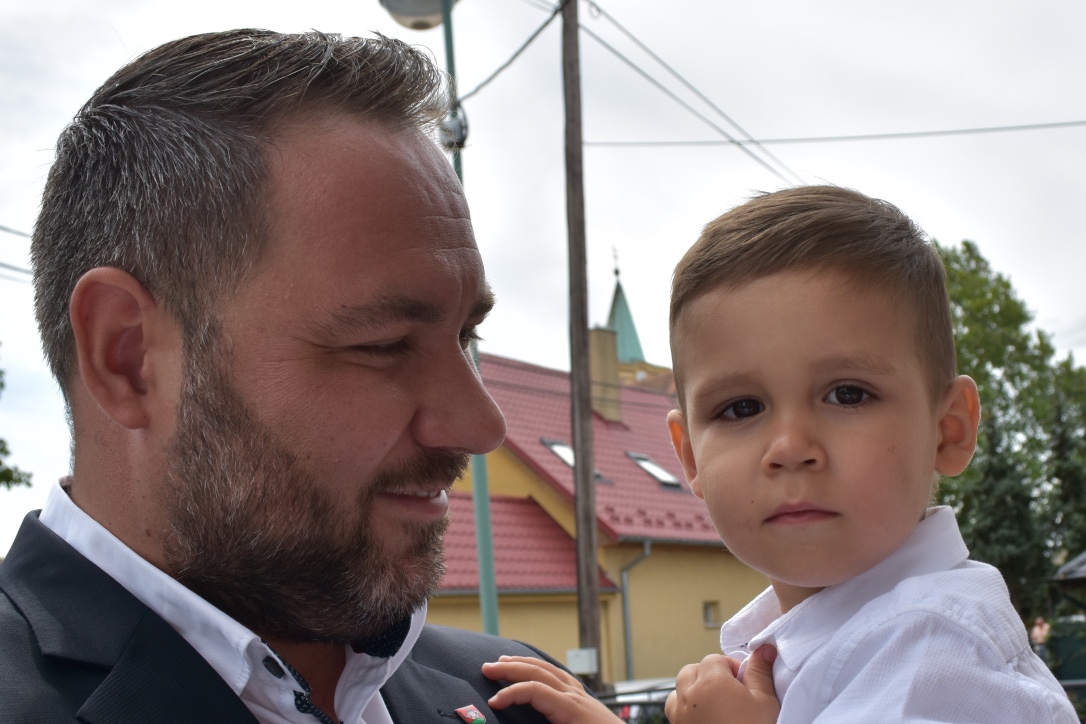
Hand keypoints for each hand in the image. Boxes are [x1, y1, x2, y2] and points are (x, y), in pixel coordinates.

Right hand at [482, 655, 622, 723]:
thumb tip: (518, 722)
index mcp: (570, 708)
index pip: (534, 690)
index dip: (511, 693)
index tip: (492, 702)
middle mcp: (575, 695)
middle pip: (539, 671)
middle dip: (511, 668)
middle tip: (486, 668)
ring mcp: (581, 694)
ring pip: (549, 669)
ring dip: (524, 663)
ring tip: (504, 660)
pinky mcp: (584, 699)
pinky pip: (560, 675)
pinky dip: (542, 668)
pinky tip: (536, 669)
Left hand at [665, 645, 779, 723]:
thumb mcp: (764, 702)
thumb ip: (760, 672)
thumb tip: (764, 649)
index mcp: (710, 681)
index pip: (714, 659)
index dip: (731, 668)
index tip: (743, 682)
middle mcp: (688, 695)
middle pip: (692, 670)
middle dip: (709, 675)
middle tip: (730, 692)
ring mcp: (679, 714)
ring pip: (679, 689)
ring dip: (693, 690)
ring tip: (714, 704)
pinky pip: (674, 710)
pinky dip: (685, 708)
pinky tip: (704, 718)